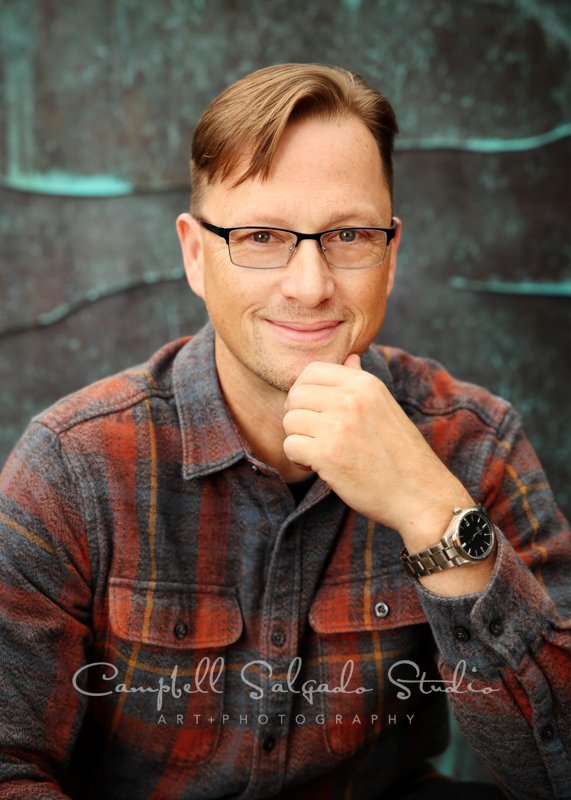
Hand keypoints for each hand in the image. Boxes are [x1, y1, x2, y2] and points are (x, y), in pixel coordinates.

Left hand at [283, 355, 473, 547]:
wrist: (419, 493)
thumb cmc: (400, 454)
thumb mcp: (386, 406)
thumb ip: (361, 382)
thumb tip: (350, 358)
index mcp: (365, 384)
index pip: (311, 371)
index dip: (303, 392)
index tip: (312, 412)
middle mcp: (351, 399)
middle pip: (296, 395)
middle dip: (298, 417)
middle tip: (314, 436)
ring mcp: (338, 425)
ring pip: (290, 421)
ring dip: (298, 439)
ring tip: (318, 453)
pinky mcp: (328, 454)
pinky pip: (290, 446)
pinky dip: (298, 459)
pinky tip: (317, 466)